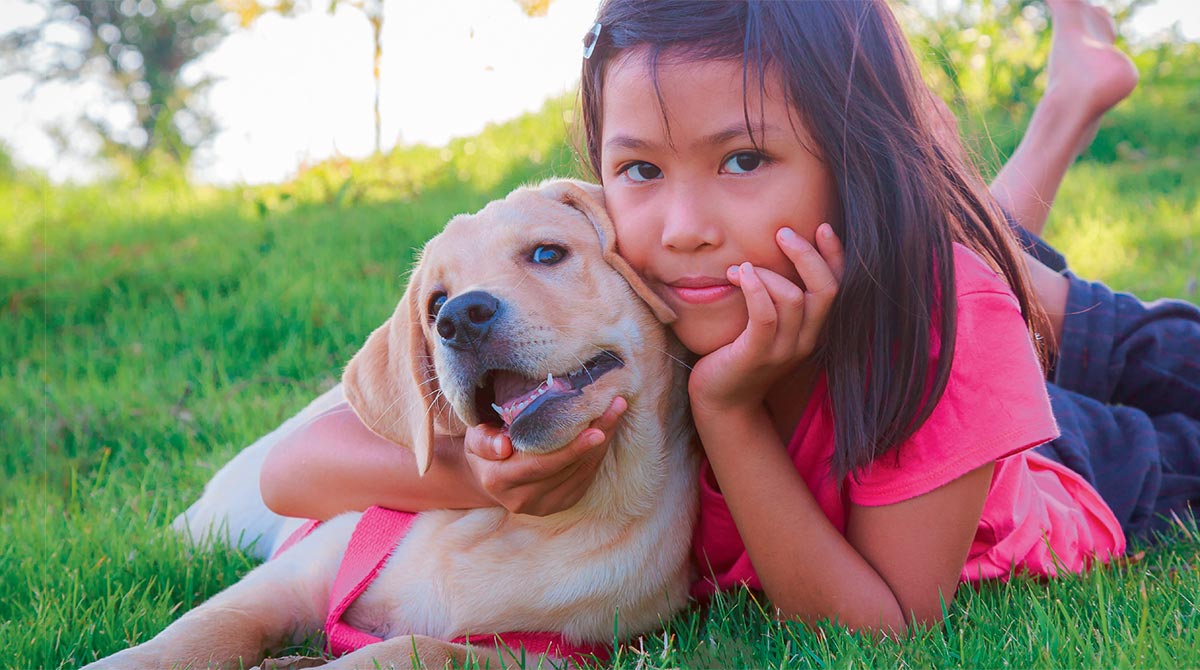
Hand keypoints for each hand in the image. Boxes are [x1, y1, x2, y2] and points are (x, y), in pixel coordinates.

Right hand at [463, 396, 625, 515]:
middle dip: (596, 437)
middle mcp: (522, 499)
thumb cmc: (485, 448)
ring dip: (603, 442)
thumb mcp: (475, 438)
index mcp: (499, 481)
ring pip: (582, 472)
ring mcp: (545, 506)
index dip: (571, 449)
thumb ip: (484, 440)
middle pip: (568, 467)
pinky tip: (607, 430)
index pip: (541, 464)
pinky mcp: (562, 504)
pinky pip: (586, 478)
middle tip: (616, 408)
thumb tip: (503, 446)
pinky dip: (598, 453)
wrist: (490, 477)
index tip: (596, 431)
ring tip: (616, 411)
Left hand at [688, 224, 844, 417]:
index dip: (835, 256)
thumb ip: (775, 295)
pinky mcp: (756, 356)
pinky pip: (765, 316)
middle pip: (826, 289)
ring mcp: (783, 350)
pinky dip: (756, 288)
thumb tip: (768, 250)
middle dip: (806, 255)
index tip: (821, 226)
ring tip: (738, 268)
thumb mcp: (765, 322)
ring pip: (793, 298)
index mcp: (812, 328)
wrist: (722, 401)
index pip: (837, 287)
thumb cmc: (739, 353)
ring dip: (766, 272)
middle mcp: (806, 339)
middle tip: (782, 233)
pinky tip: (739, 275)